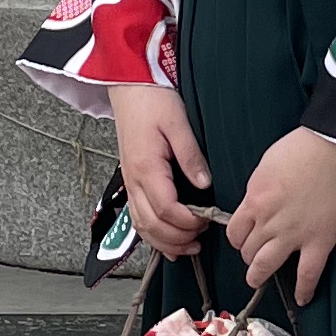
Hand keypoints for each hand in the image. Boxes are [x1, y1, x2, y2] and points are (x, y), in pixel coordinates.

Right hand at [106, 80, 211, 255]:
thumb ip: (191, 157)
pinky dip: (152, 234)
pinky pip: (137, 217)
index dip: (187, 222)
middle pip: (152, 224)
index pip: (166, 208)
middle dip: (177, 238)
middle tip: (201, 240)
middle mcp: (134, 180)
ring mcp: (130, 183)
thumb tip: (205, 185)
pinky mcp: (131, 181)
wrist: (129, 87)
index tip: (206, 221)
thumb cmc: (152, 100)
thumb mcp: (178, 123)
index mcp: (146, 167)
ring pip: (142, 226)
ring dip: (164, 242)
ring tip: (189, 247)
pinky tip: (167, 242)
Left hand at [223, 126, 335, 306]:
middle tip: (252, 258)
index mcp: (255, 199)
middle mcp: (269, 220)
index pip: (235, 231)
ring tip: (258, 279)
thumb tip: (259, 201)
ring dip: (259, 275)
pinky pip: (308, 273)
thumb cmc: (305, 147)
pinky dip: (304, 289)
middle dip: (248, 255)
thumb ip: (260, 188)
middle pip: (248, 250)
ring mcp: (294, 234)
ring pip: (266, 265)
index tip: (243, 239)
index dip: (238, 238)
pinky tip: (302, 297)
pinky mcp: (320, 240)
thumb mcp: (267, 164)